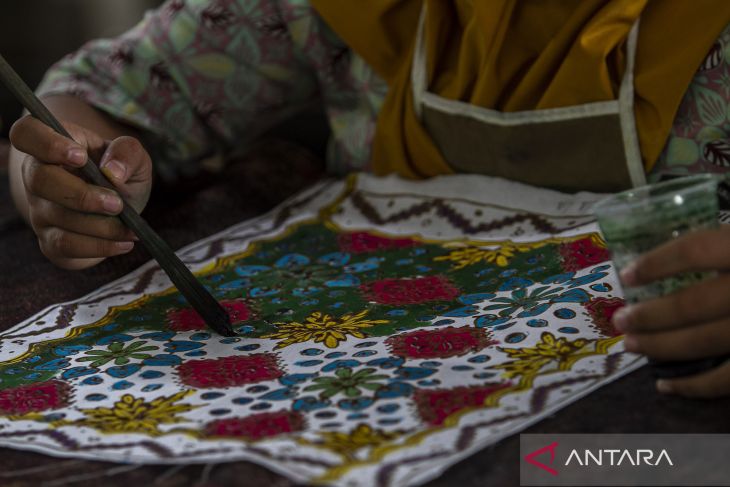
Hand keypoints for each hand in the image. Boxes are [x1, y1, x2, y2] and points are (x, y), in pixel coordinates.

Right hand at [10, 115, 152, 269]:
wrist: (120, 211)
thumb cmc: (121, 175)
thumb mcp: (133, 157)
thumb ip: (127, 152)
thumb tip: (113, 171)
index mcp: (54, 145)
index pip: (26, 133)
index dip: (46, 143)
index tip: (81, 157)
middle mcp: (38, 176)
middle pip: (39, 180)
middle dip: (82, 195)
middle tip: (117, 204)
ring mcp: (40, 209)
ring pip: (58, 217)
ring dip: (100, 226)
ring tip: (130, 228)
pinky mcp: (49, 239)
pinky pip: (65, 245)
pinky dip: (99, 246)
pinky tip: (124, 243)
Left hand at [611, 227, 729, 397]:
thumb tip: (682, 253)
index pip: (698, 249)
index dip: (658, 261)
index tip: (628, 274)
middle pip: (692, 303)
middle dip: (649, 314)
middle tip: (618, 321)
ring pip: (704, 343)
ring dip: (660, 347)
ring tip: (630, 345)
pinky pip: (728, 381)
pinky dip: (694, 388)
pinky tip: (665, 386)